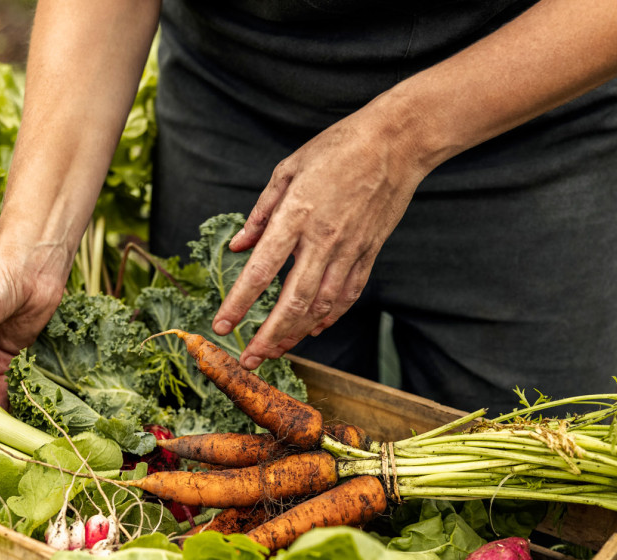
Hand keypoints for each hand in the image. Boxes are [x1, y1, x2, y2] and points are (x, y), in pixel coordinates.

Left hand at [211, 95, 429, 369]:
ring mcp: (349, 250)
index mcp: (296, 216)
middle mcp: (323, 240)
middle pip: (292, 301)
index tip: (221, 326)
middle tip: (249, 359)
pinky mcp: (369, 253)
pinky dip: (329, 317)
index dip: (238, 303)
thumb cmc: (338, 148)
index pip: (261, 270)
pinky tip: (313, 330)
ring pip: (321, 306)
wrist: (396, 142)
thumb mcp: (288, 169)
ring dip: (296, 334)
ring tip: (276, 351)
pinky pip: (347, 295)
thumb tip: (238, 245)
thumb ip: (261, 212)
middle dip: (268, 336)